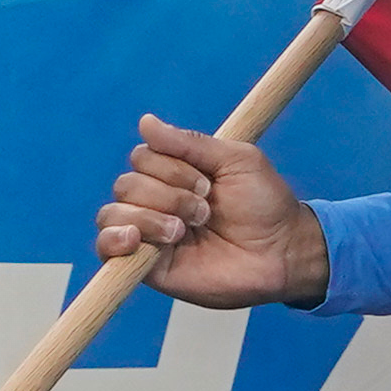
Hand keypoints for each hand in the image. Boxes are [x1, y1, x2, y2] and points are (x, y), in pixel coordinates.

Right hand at [98, 115, 325, 307]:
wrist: (283, 252)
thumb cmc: (264, 204)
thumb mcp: (234, 159)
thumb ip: (189, 143)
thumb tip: (146, 122)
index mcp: (175, 175)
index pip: (142, 157)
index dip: (170, 167)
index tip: (209, 183)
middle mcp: (158, 202)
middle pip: (127, 184)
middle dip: (168, 194)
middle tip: (205, 211)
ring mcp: (150, 236)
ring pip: (114, 214)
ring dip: (150, 216)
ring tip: (184, 230)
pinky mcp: (148, 268)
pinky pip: (107, 249)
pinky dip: (113, 239)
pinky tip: (136, 238)